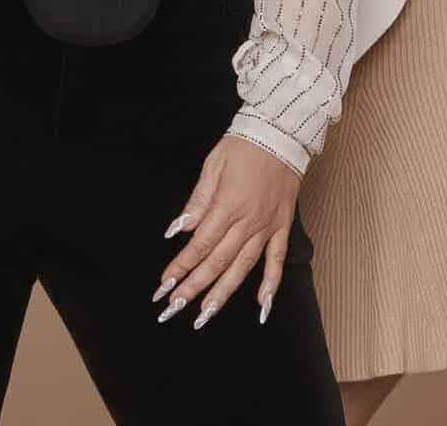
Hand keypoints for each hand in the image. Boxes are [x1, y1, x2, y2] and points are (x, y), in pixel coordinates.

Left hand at [152, 135, 302, 330]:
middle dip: (193, 287)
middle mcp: (247, 221)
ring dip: (223, 293)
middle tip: (174, 308)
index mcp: (227, 206)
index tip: (164, 285)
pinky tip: (261, 305)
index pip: (199, 245)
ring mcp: (266, 226)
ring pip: (243, 267)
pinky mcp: (282, 225)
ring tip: (206, 315)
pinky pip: (277, 259)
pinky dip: (271, 283)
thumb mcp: (213, 166)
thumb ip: (197, 201)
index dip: (180, 268)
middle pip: (216, 262)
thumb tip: (178, 229)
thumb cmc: (244, 146)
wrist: (281, 132)